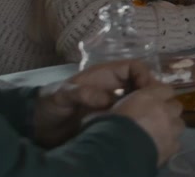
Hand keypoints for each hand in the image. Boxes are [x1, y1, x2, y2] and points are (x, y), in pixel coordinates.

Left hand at [33, 60, 160, 146]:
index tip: (148, 93)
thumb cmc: (50, 105)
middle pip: (141, 83)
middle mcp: (113, 87)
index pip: (134, 67)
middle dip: (150, 92)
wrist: (39, 126)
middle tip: (154, 108)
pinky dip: (138, 118)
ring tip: (149, 118)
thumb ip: (82, 93)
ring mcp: (114, 103)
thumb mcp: (63, 95)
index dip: (145, 76)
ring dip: (146, 105)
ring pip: (139, 98)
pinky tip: (139, 127)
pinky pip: (131, 114)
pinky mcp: (113, 117)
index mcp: (105, 75)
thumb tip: (108, 99)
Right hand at [110, 84, 184, 165]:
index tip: (154, 100)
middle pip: (175, 106)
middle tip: (156, 117)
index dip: (161, 95)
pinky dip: (169, 143)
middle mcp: (164, 110)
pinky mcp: (172, 147)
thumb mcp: (109, 110)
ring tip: (159, 133)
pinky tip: (158, 146)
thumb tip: (116, 106)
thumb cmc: (108, 127)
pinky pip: (175, 142)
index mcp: (149, 97)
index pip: (166, 89)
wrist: (116, 153)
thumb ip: (120, 105)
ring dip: (171, 126)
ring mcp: (171, 129)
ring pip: (179, 124)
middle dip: (168, 110)